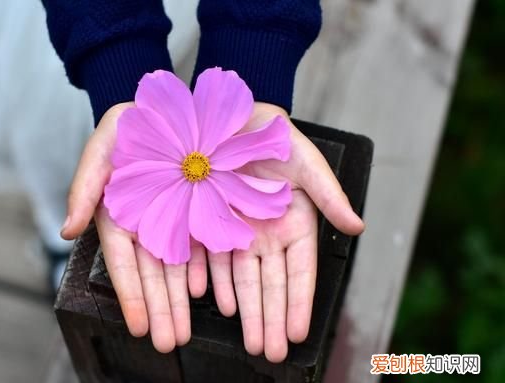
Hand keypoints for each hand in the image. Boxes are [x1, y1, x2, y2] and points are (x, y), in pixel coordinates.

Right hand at [61, 102, 206, 352]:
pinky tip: (208, 296)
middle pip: (152, 274)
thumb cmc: (125, 128)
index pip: (123, 262)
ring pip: (176, 269)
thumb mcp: (100, 148)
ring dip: (179, 302)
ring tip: (184, 333)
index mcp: (117, 215)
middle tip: (168, 342)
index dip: (131, 294)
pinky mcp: (198, 211)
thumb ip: (84, 187)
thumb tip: (66, 231)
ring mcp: (172, 220)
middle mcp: (144, 224)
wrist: (163, 108)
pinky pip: (201, 247)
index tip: (138, 325)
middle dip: (159, 309)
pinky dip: (204, 272)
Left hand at [197, 102, 364, 361]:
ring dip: (246, 312)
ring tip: (250, 341)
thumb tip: (357, 226)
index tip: (298, 333)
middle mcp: (269, 234)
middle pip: (271, 285)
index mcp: (296, 223)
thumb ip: (329, 195)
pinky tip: (217, 304)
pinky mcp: (212, 223)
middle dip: (271, 320)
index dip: (299, 303)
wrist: (232, 115)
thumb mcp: (307, 162)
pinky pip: (215, 259)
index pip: (300, 272)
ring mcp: (241, 231)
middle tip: (270, 352)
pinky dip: (216, 282)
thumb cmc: (276, 135)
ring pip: (243, 280)